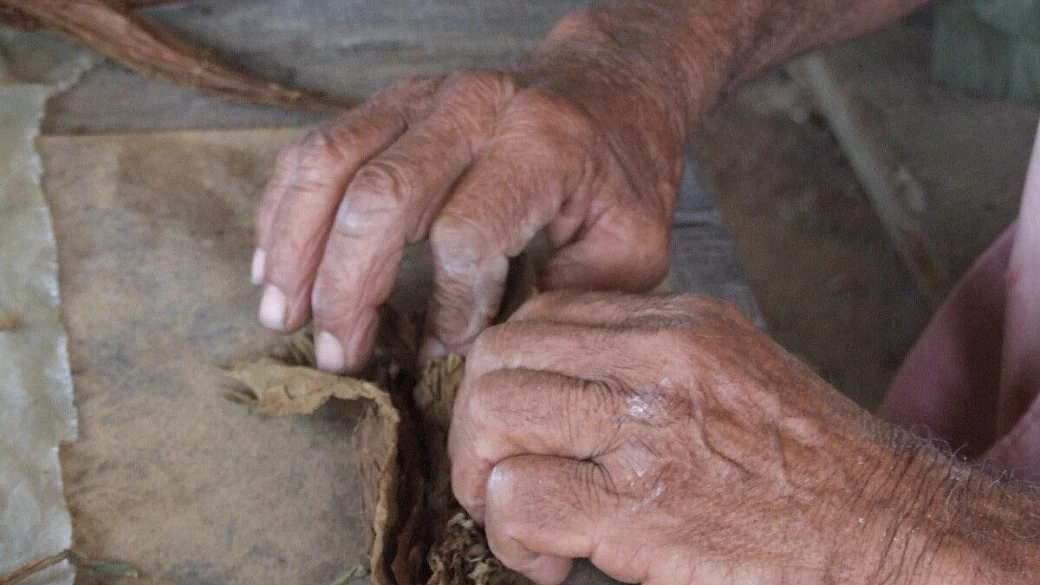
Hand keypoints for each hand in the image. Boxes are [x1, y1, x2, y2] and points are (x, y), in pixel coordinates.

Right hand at [252, 14, 692, 371]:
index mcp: (542, 148)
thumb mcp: (633, 246)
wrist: (612, 86)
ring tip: (281, 315)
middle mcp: (474, 110)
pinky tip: (275, 262)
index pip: (466, 234)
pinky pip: (317, 147)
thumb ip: (569, 301)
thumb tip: (483, 355)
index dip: (448, 304)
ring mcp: (424, 97)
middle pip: (380, 198)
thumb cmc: (623, 174)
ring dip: (294, 247)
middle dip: (345, 288)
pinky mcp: (393, 101)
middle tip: (336, 354)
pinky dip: (286, 207)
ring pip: (329, 164)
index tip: (449, 349)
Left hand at [449, 291, 1020, 584]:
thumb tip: (561, 384)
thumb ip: (647, 362)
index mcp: (676, 322)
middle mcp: (657, 359)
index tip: (518, 426)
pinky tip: (549, 560)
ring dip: (484, 478)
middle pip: (497, 358)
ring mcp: (649, 429)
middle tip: (499, 477)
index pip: (538, 318)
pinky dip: (513, 537)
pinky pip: (522, 500)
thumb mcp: (732, 368)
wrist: (886, 525)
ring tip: (523, 519)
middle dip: (476, 426)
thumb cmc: (809, 460)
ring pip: (494, 416)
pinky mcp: (643, 507)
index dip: (506, 377)